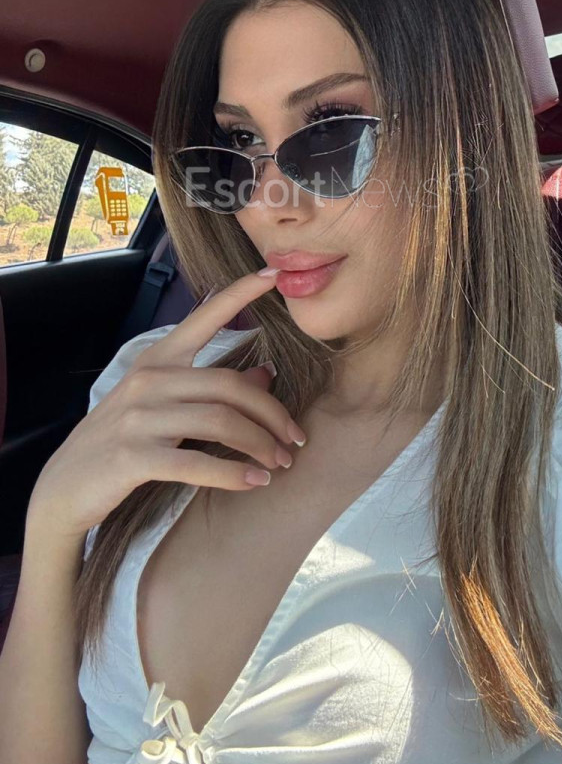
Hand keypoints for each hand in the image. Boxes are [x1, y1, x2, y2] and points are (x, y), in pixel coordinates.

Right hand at [29, 269, 301, 540]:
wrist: (64, 488)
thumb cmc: (120, 442)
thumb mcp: (162, 406)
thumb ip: (210, 387)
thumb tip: (265, 373)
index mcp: (157, 360)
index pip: (204, 318)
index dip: (239, 294)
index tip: (272, 274)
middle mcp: (148, 381)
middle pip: (231, 386)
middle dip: (272, 415)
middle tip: (295, 440)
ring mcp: (139, 417)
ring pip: (221, 421)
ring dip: (260, 445)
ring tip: (280, 464)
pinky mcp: (134, 457)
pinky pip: (197, 461)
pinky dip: (233, 473)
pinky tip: (255, 482)